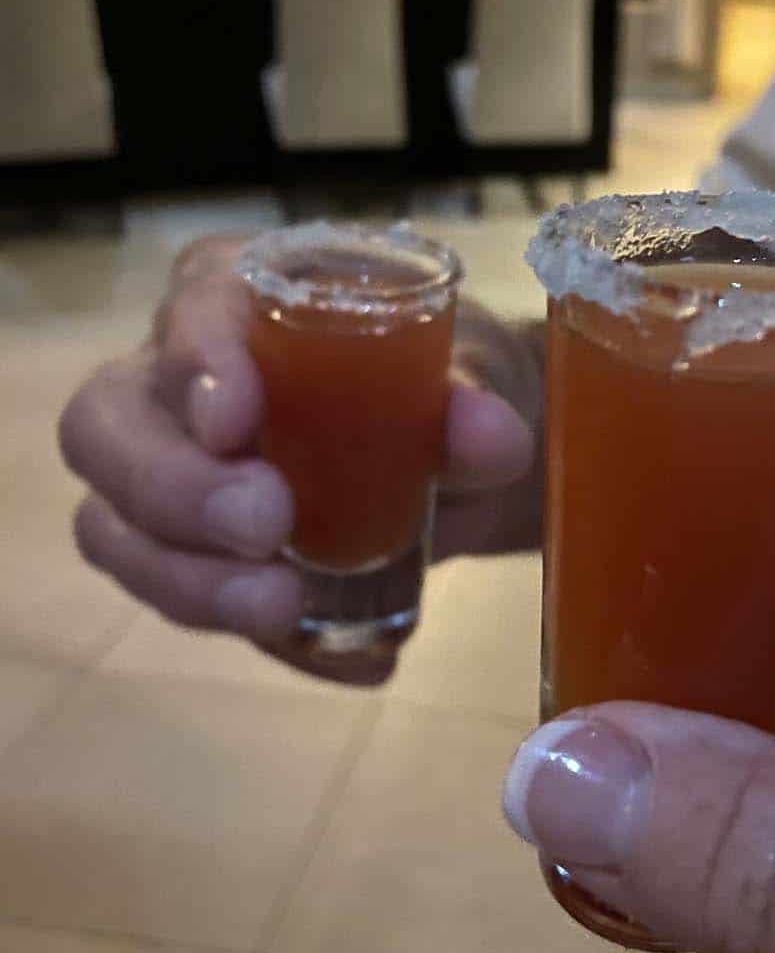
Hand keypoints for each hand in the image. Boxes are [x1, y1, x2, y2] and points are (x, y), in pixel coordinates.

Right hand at [59, 235, 540, 685]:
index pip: (190, 306)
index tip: (235, 424)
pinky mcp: (196, 559)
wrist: (465, 458)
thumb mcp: (478, 375)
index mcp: (242, 293)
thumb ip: (476, 399)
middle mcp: (177, 379)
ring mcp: (169, 473)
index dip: (197, 364)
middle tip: (267, 527)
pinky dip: (271, 643)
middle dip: (174, 487)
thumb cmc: (448, 377)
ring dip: (192, 581)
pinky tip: (350, 659)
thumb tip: (492, 438)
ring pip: (115, 528)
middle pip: (105, 425)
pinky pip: (193, 606)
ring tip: (286, 609)